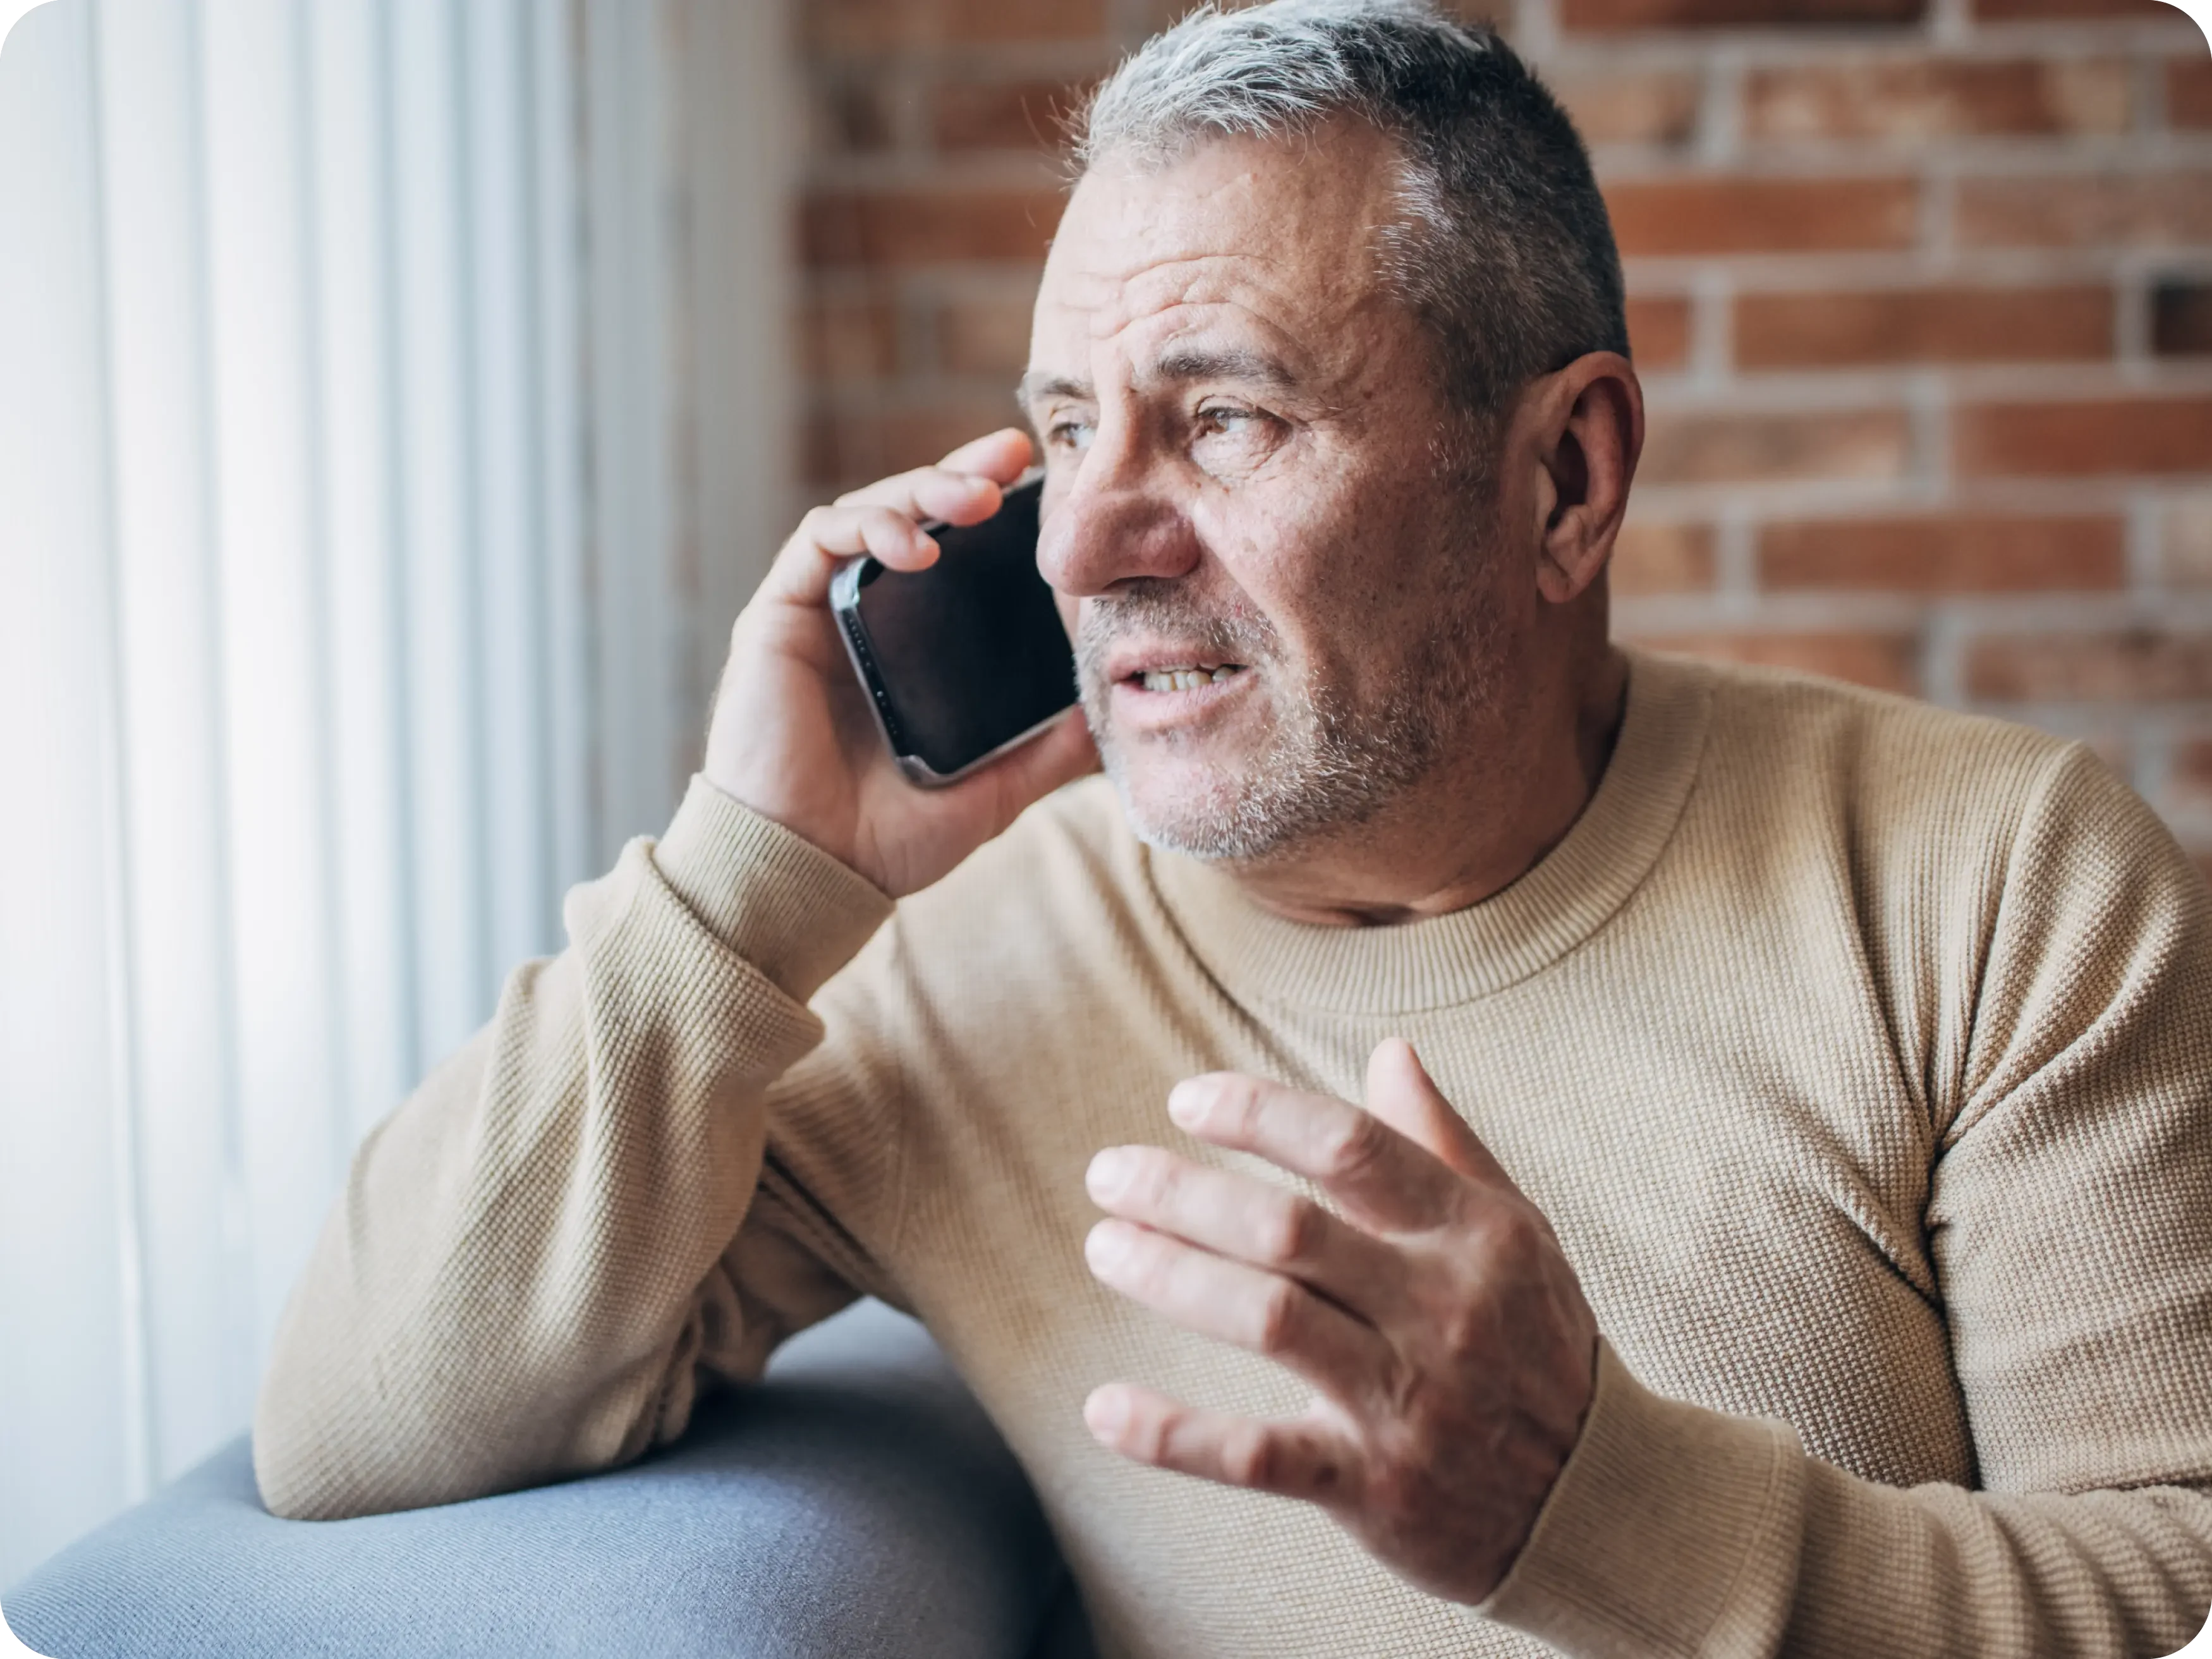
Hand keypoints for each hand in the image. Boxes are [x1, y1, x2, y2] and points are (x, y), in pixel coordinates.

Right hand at [704, 428, 1097, 897]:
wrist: (809, 874)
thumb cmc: (883, 842)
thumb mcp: (992, 793)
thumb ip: (1045, 754)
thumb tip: (1109, 717)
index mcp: (906, 648)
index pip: (950, 555)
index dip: (988, 509)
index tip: (1041, 482)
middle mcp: (860, 619)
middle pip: (910, 516)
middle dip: (959, 477)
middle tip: (1012, 461)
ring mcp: (818, 613)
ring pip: (866, 513)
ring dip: (920, 491)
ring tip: (975, 500)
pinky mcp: (777, 616)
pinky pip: (819, 541)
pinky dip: (868, 527)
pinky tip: (917, 546)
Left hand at [1081, 1039, 1598, 1605]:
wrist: (1603, 1505)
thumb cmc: (1540, 1346)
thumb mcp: (1518, 1235)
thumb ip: (1444, 1144)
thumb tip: (1389, 1052)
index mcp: (1472, 1234)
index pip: (1348, 1144)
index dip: (1256, 1113)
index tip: (1185, 1102)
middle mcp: (1441, 1309)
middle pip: (1288, 1229)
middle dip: (1182, 1193)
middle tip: (1108, 1174)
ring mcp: (1408, 1402)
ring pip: (1268, 1320)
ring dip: (1170, 1277)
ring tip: (1105, 1247)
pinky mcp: (1376, 1490)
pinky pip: (1259, 1459)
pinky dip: (1175, 1435)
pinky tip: (1105, 1410)